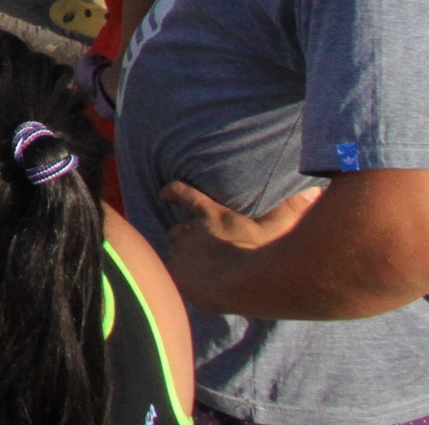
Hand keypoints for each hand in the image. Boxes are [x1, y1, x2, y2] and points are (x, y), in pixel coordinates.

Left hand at [160, 179, 323, 274]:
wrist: (240, 286)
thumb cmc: (261, 254)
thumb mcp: (277, 228)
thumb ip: (290, 209)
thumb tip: (312, 191)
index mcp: (211, 215)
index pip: (183, 194)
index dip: (172, 192)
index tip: (164, 193)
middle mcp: (191, 230)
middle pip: (179, 229)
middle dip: (187, 236)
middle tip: (200, 248)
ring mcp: (181, 252)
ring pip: (176, 251)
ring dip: (184, 257)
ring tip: (198, 269)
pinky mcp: (176, 272)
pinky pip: (173, 271)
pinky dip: (179, 275)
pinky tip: (191, 284)